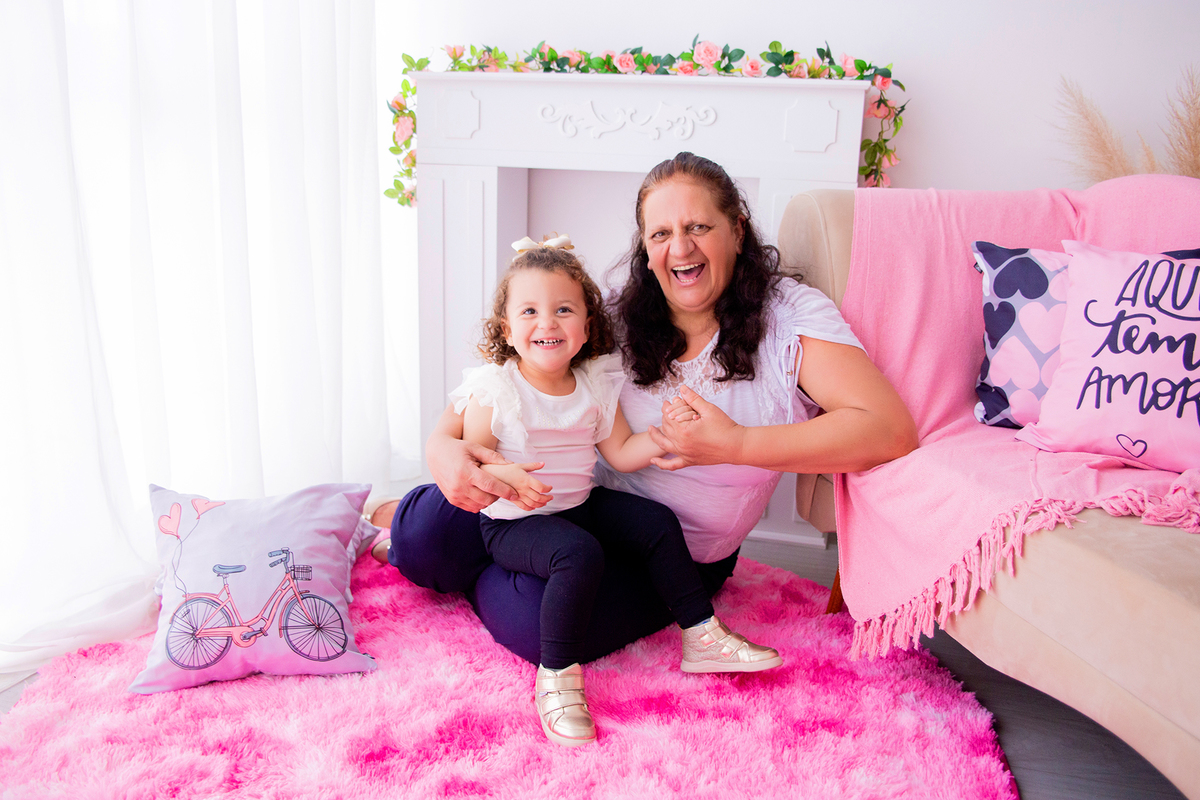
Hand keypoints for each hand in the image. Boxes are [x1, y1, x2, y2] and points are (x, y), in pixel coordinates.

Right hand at [429, 435, 544, 512]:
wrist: (436, 452)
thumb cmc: (458, 448)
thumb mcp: (475, 448)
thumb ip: (493, 457)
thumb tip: (511, 464)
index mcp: (466, 472)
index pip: (490, 486)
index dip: (505, 491)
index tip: (515, 494)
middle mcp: (459, 486)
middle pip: (487, 499)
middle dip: (498, 496)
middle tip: (503, 489)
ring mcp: (454, 495)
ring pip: (480, 505)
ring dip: (489, 500)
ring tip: (491, 490)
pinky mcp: (452, 499)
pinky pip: (471, 507)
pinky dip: (479, 503)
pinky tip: (481, 493)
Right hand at [481, 464, 553, 510]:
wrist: (493, 476)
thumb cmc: (507, 469)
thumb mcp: (520, 465)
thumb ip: (533, 465)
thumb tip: (543, 464)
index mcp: (526, 480)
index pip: (541, 487)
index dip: (548, 489)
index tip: (550, 487)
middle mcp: (523, 489)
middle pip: (539, 498)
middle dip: (547, 498)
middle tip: (551, 497)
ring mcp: (518, 496)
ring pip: (533, 504)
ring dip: (541, 504)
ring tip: (545, 502)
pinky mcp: (514, 500)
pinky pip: (524, 507)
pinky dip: (531, 508)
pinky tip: (534, 506)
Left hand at [648, 384, 743, 470]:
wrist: (737, 446)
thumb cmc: (725, 427)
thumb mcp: (709, 409)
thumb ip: (693, 399)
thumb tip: (682, 388)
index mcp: (685, 431)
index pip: (670, 416)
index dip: (669, 407)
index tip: (669, 400)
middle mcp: (682, 444)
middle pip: (667, 428)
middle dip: (665, 416)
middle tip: (666, 408)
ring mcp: (685, 454)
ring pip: (664, 444)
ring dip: (656, 436)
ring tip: (650, 429)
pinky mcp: (690, 461)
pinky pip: (672, 465)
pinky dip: (662, 464)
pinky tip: (653, 460)